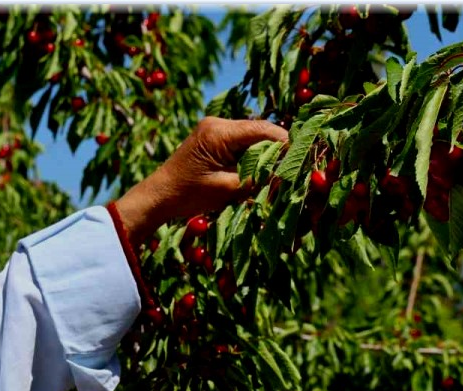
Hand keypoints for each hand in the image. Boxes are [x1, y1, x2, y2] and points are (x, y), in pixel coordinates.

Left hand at [114, 117, 288, 247]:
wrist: (157, 196)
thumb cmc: (187, 195)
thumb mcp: (227, 189)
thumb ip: (258, 178)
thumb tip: (288, 174)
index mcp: (219, 132)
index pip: (265, 131)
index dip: (288, 145)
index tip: (305, 160)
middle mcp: (218, 123)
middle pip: (261, 132)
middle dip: (279, 151)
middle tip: (297, 170)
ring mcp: (215, 128)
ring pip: (254, 137)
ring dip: (266, 155)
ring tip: (280, 174)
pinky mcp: (214, 137)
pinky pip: (242, 142)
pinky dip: (253, 156)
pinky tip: (260, 172)